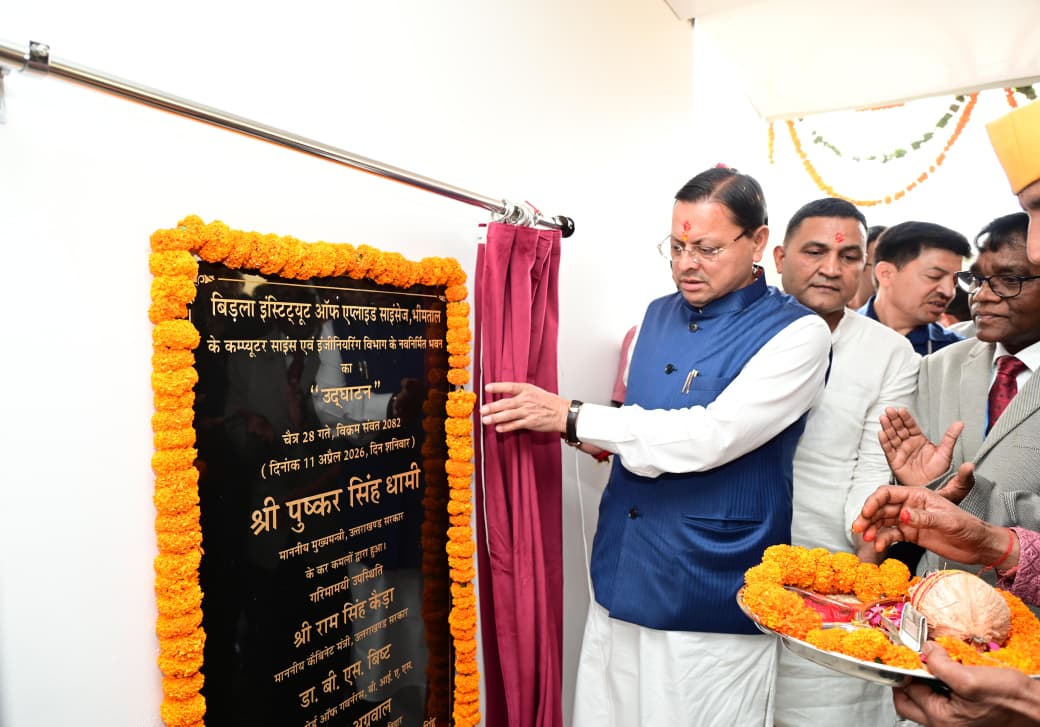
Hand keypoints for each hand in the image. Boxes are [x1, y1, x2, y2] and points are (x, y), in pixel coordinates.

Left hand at [480, 382, 568, 434]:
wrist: (562, 413)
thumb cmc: (549, 402)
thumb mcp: (535, 391)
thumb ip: (520, 393)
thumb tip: (504, 395)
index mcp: (527, 389)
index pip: (510, 387)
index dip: (498, 387)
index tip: (487, 388)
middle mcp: (526, 400)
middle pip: (505, 403)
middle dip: (492, 407)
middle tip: (482, 410)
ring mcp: (528, 412)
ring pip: (508, 415)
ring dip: (495, 418)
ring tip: (485, 420)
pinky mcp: (530, 422)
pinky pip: (515, 425)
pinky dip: (506, 427)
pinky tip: (498, 428)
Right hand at [851, 465, 1015, 567]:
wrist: (979, 546)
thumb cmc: (968, 527)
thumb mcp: (948, 521)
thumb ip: (924, 518)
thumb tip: (902, 515)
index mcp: (918, 495)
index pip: (888, 493)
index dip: (874, 501)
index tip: (866, 513)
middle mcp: (910, 506)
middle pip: (881, 508)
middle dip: (868, 517)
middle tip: (858, 528)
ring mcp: (909, 521)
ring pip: (883, 522)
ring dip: (872, 529)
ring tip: (867, 539)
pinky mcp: (911, 535)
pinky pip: (891, 535)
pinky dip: (883, 540)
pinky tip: (879, 545)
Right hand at [879, 407, 963, 485]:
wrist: (933, 488)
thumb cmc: (939, 472)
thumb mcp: (946, 453)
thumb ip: (951, 437)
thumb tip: (959, 424)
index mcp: (920, 440)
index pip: (911, 426)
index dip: (905, 418)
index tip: (901, 410)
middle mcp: (908, 444)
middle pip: (899, 429)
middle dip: (894, 419)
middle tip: (890, 410)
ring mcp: (901, 452)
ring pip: (892, 437)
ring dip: (887, 427)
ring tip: (883, 418)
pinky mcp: (895, 462)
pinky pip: (888, 451)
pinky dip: (884, 442)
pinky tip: (881, 433)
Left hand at [893, 642, 1039, 725]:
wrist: (1035, 708)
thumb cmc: (1010, 699)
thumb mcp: (971, 678)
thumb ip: (941, 665)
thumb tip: (925, 650)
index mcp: (941, 719)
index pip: (907, 691)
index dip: (907, 669)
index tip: (910, 652)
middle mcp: (943, 725)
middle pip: (908, 702)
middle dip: (908, 680)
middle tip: (916, 661)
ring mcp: (952, 724)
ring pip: (924, 702)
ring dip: (925, 683)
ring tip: (936, 666)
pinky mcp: (961, 718)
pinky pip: (940, 702)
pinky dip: (939, 687)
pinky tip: (950, 675)